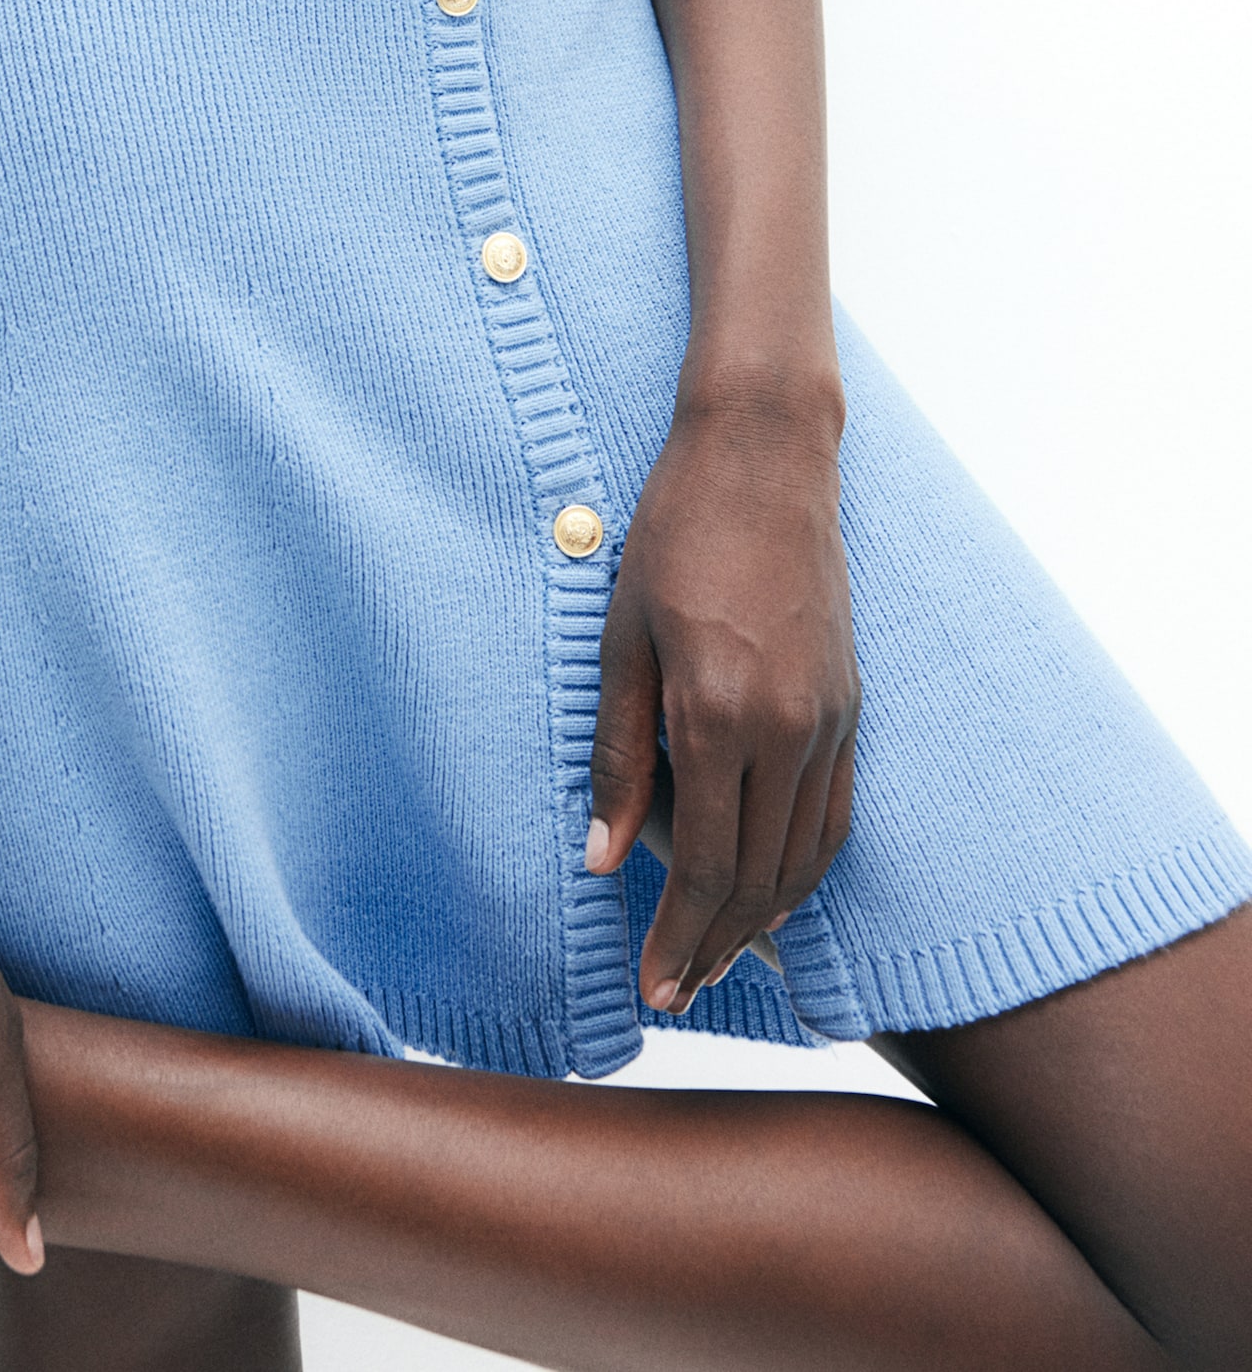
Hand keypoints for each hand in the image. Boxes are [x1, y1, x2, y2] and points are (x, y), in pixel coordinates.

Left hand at [584, 385, 859, 1015]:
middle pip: (756, 879)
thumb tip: (600, 861)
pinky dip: (805, 870)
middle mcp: (788, 730)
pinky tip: (772, 894)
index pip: (702, 867)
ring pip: (803, 859)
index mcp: (718, 715)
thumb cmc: (675, 536)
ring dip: (762, 922)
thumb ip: (615, 756)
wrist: (764, 457)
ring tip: (717, 959)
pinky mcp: (852, 705)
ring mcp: (831, 720)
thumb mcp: (620, 641)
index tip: (653, 988)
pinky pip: (834, 817)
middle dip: (715, 948)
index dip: (677, 938)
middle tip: (675, 994)